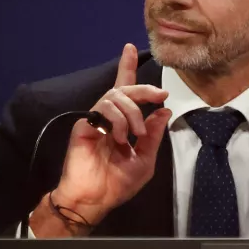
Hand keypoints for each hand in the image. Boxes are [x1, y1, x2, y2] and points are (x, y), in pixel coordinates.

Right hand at [52, 43, 170, 225]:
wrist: (94, 199)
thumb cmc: (117, 184)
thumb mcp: (144, 160)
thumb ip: (153, 135)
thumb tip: (164, 111)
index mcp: (123, 123)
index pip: (126, 90)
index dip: (127, 68)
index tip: (131, 49)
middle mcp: (108, 117)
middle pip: (125, 88)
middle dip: (145, 88)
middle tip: (159, 96)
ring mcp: (95, 119)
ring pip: (116, 96)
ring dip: (132, 113)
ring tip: (134, 135)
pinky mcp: (85, 124)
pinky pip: (103, 109)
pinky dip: (117, 121)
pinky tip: (118, 138)